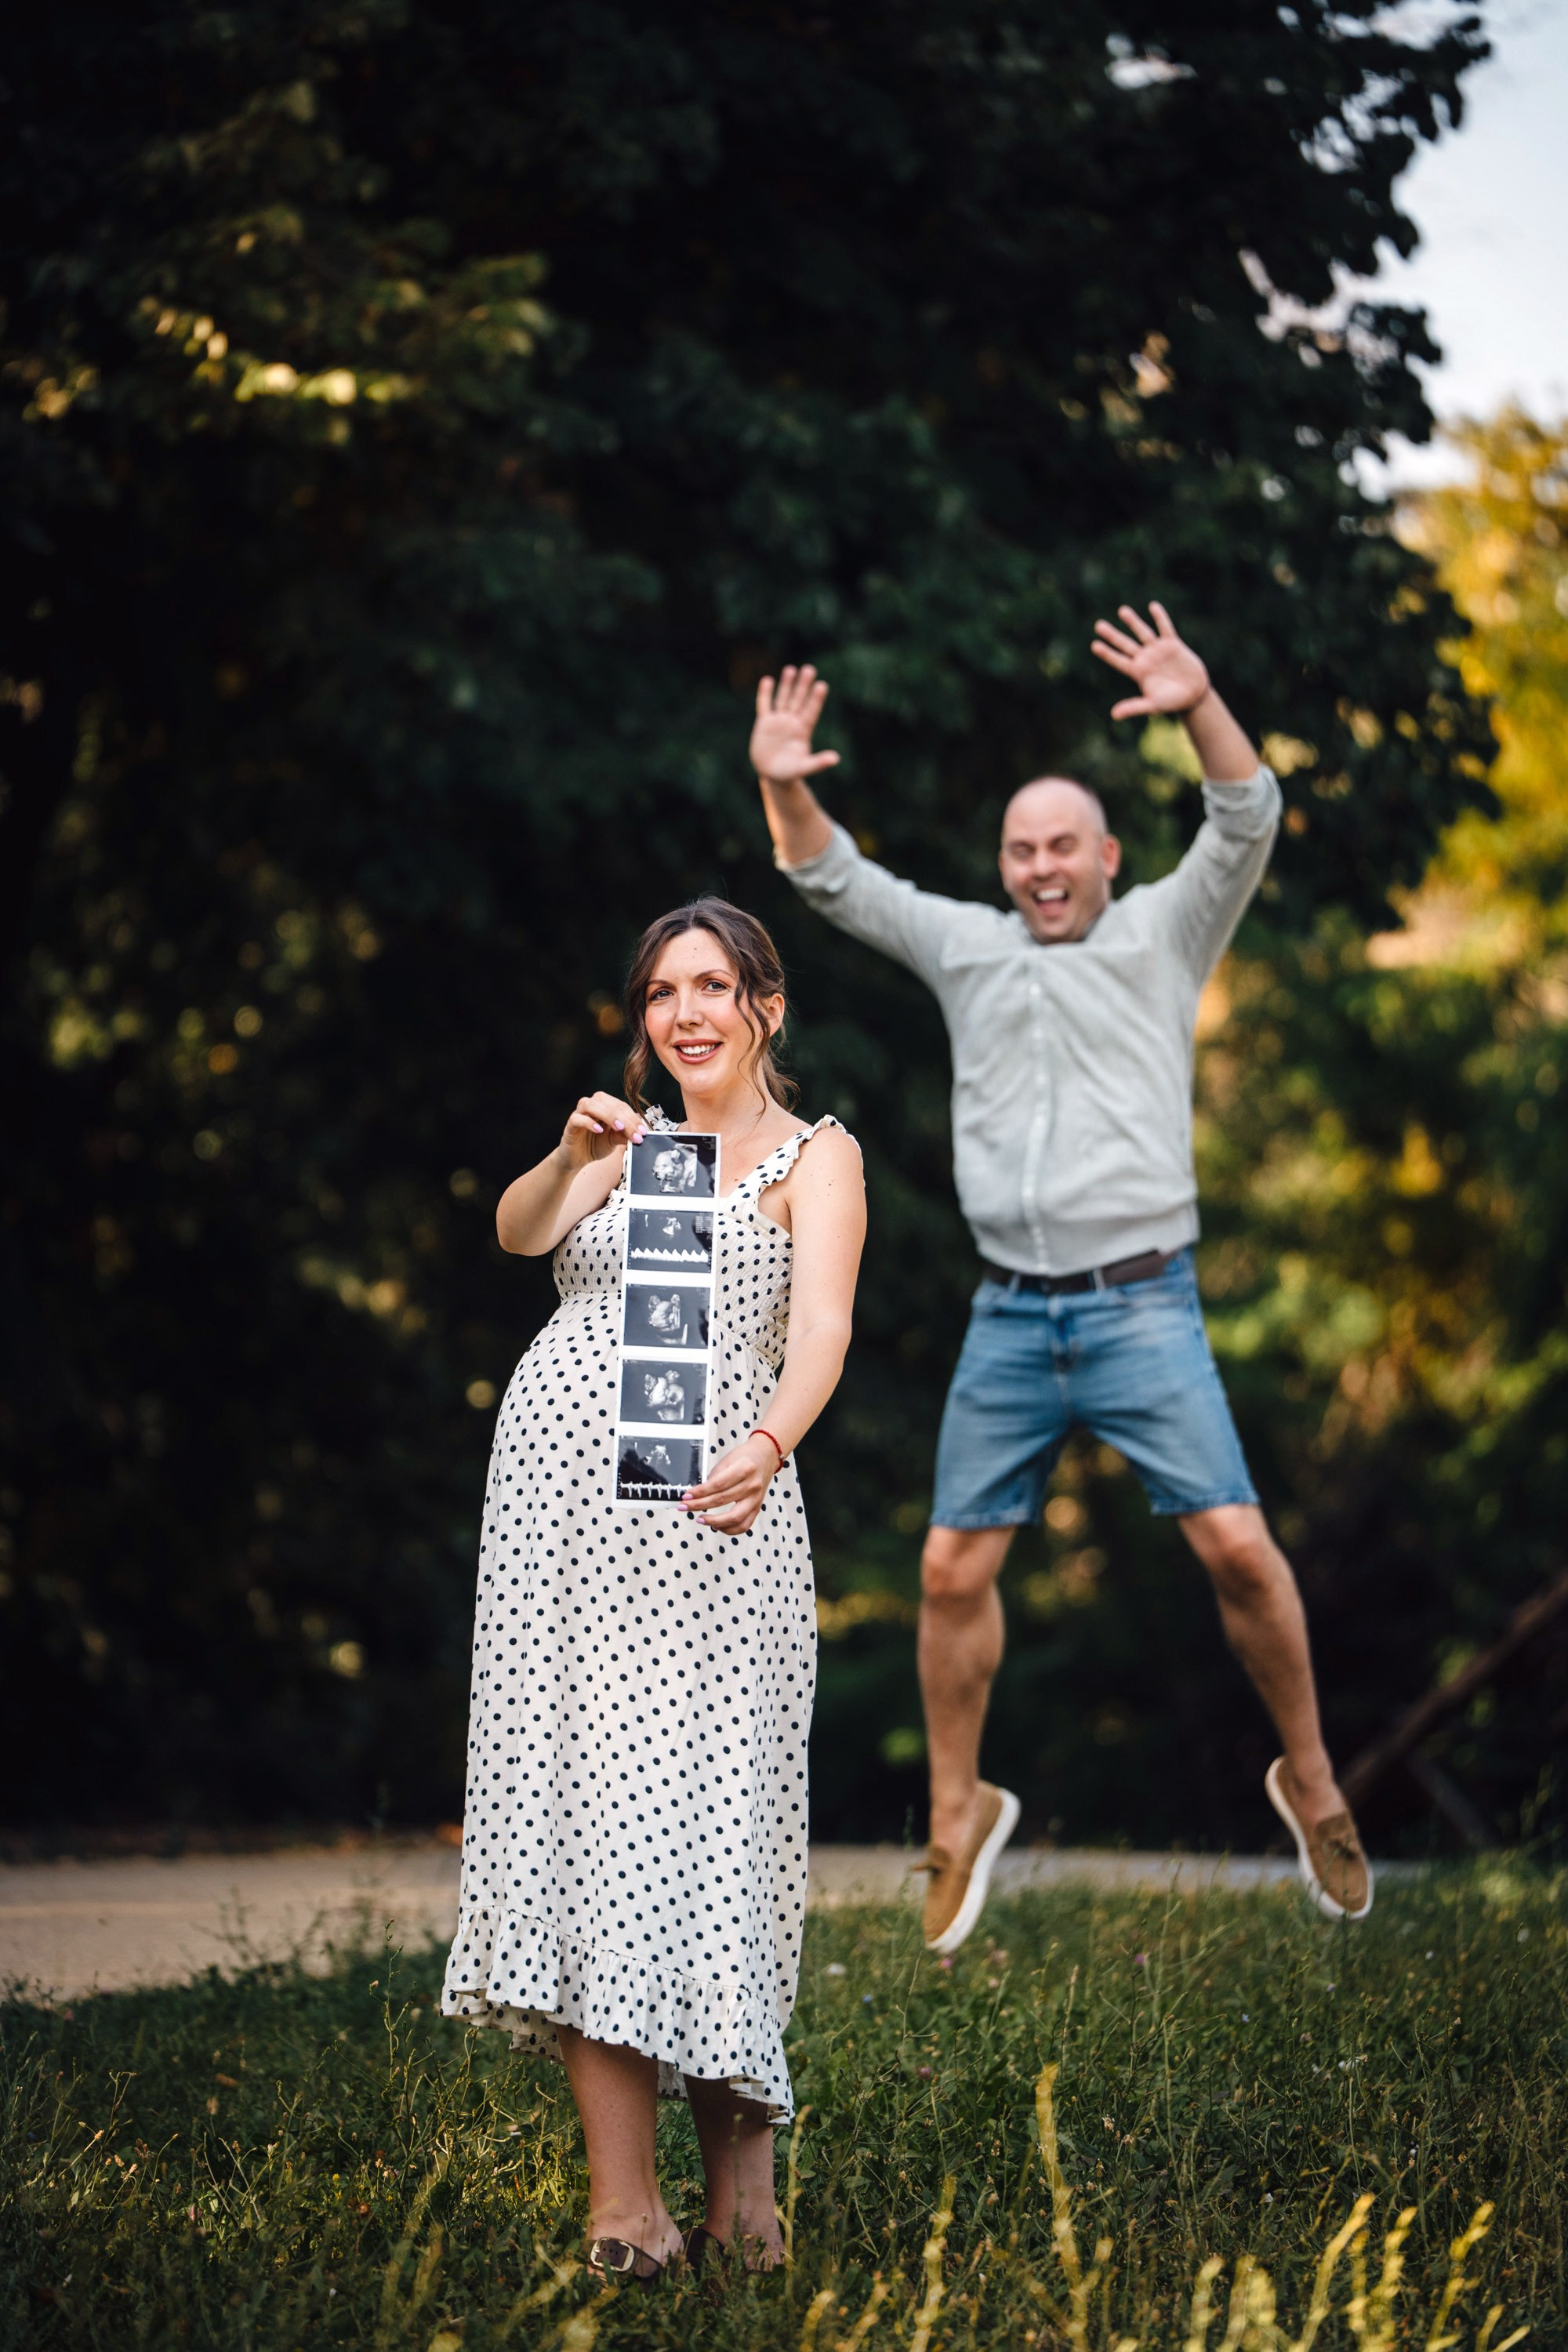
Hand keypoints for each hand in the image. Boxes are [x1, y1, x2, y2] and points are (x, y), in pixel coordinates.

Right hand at [557, 1091, 644, 1175]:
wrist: (578, 1159)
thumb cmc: (595, 1145)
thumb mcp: (614, 1141)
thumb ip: (624, 1135)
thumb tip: (639, 1133)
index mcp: (605, 1106)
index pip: (621, 1106)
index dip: (633, 1118)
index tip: (643, 1131)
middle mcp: (592, 1105)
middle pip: (609, 1104)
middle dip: (625, 1119)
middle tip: (636, 1133)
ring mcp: (580, 1113)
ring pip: (592, 1105)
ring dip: (609, 1115)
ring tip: (619, 1127)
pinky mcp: (571, 1123)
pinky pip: (578, 1118)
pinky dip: (589, 1122)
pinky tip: (599, 1130)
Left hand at [680, 1435, 776, 1534]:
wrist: (765, 1456)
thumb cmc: (746, 1457)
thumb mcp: (728, 1459)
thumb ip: (714, 1477)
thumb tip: (698, 1494)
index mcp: (744, 1468)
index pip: (717, 1484)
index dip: (699, 1492)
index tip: (686, 1496)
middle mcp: (752, 1485)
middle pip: (722, 1500)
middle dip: (699, 1505)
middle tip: (685, 1507)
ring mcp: (756, 1498)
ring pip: (735, 1517)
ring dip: (714, 1521)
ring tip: (700, 1520)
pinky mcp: (757, 1507)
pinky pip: (744, 1525)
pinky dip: (729, 1529)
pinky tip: (717, 1526)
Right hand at [750, 665, 841, 786]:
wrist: (772, 774)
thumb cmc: (790, 772)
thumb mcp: (804, 767)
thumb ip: (818, 762)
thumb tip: (836, 759)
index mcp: (804, 731)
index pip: (811, 711)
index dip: (816, 699)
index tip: (822, 685)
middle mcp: (792, 722)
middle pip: (799, 700)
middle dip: (803, 686)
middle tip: (809, 669)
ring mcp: (778, 721)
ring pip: (783, 699)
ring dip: (787, 685)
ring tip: (791, 669)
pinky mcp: (764, 723)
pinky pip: (764, 705)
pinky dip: (765, 694)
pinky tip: (768, 680)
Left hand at [1091, 601, 1209, 719]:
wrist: (1194, 695)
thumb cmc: (1172, 703)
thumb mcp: (1152, 705)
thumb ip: (1134, 707)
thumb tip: (1114, 715)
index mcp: (1138, 673)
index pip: (1119, 661)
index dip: (1107, 653)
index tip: (1094, 645)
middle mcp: (1146, 659)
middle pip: (1126, 644)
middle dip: (1113, 635)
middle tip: (1098, 625)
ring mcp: (1158, 651)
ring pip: (1143, 633)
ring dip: (1133, 622)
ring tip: (1122, 611)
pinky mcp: (1173, 645)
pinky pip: (1165, 628)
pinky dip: (1160, 617)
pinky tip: (1153, 606)